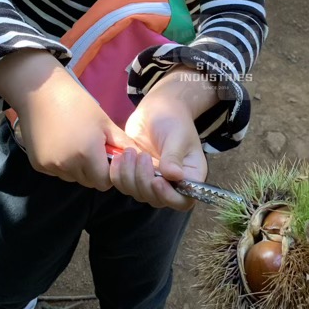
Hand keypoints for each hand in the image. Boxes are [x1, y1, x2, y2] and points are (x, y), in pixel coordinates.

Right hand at [0, 51, 132, 189]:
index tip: (108, 158)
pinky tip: (61, 144)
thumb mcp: (105, 122)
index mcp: (88, 153)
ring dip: (78, 169)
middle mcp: (68, 165)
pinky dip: (62, 164)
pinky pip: (57, 172)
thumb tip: (141, 158)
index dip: (110, 172)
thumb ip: (123, 144)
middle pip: (89, 182)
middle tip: (93, 149)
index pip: (105, 182)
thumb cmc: (77, 103)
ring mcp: (51, 166)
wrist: (41, 91)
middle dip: (95, 171)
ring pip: (73, 178)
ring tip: (76, 144)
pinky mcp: (38, 165)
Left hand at [109, 67, 215, 210]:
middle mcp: (172, 183)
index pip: (183, 200)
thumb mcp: (177, 135)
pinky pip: (124, 185)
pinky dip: (118, 175)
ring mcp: (152, 180)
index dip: (169, 197)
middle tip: (142, 156)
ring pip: (138, 194)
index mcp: (190, 176)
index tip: (156, 181)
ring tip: (129, 152)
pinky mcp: (135, 174)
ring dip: (129, 176)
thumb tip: (174, 176)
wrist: (158, 108)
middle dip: (144, 181)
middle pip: (157, 200)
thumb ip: (174, 156)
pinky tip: (118, 157)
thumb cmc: (174, 119)